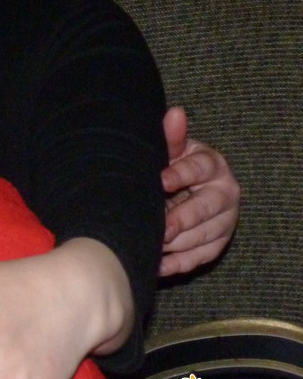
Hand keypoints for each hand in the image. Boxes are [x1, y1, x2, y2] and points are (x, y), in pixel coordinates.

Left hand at [160, 106, 239, 276]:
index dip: (178, 176)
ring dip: (177, 244)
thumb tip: (175, 113)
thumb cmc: (172, 163)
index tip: (159, 181)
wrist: (185, 185)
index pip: (198, 170)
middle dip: (180, 219)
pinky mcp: (218, 243)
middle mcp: (225, 193)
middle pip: (204, 209)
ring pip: (204, 236)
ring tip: (152, 245)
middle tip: (159, 228)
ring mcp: (225, 220)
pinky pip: (201, 257)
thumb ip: (172, 136)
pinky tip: (158, 265)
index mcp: (213, 165)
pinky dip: (179, 263)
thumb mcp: (172, 149)